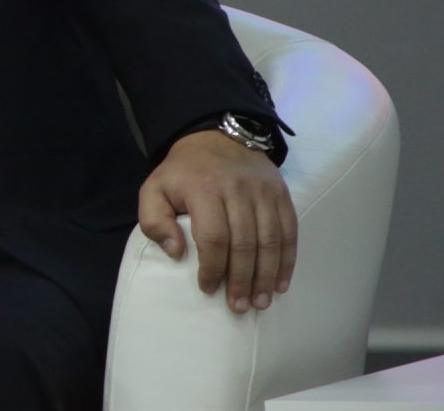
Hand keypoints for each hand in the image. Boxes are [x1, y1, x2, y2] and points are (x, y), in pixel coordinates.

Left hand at [138, 128, 296, 313]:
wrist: (216, 136)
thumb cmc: (183, 172)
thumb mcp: (154, 189)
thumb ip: (154, 221)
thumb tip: (176, 253)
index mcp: (203, 188)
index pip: (213, 237)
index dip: (213, 268)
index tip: (208, 289)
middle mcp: (237, 189)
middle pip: (244, 243)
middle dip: (242, 280)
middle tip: (239, 307)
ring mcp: (263, 191)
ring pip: (270, 240)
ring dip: (266, 276)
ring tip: (260, 303)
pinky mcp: (280, 193)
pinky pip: (289, 231)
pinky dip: (287, 260)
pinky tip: (280, 283)